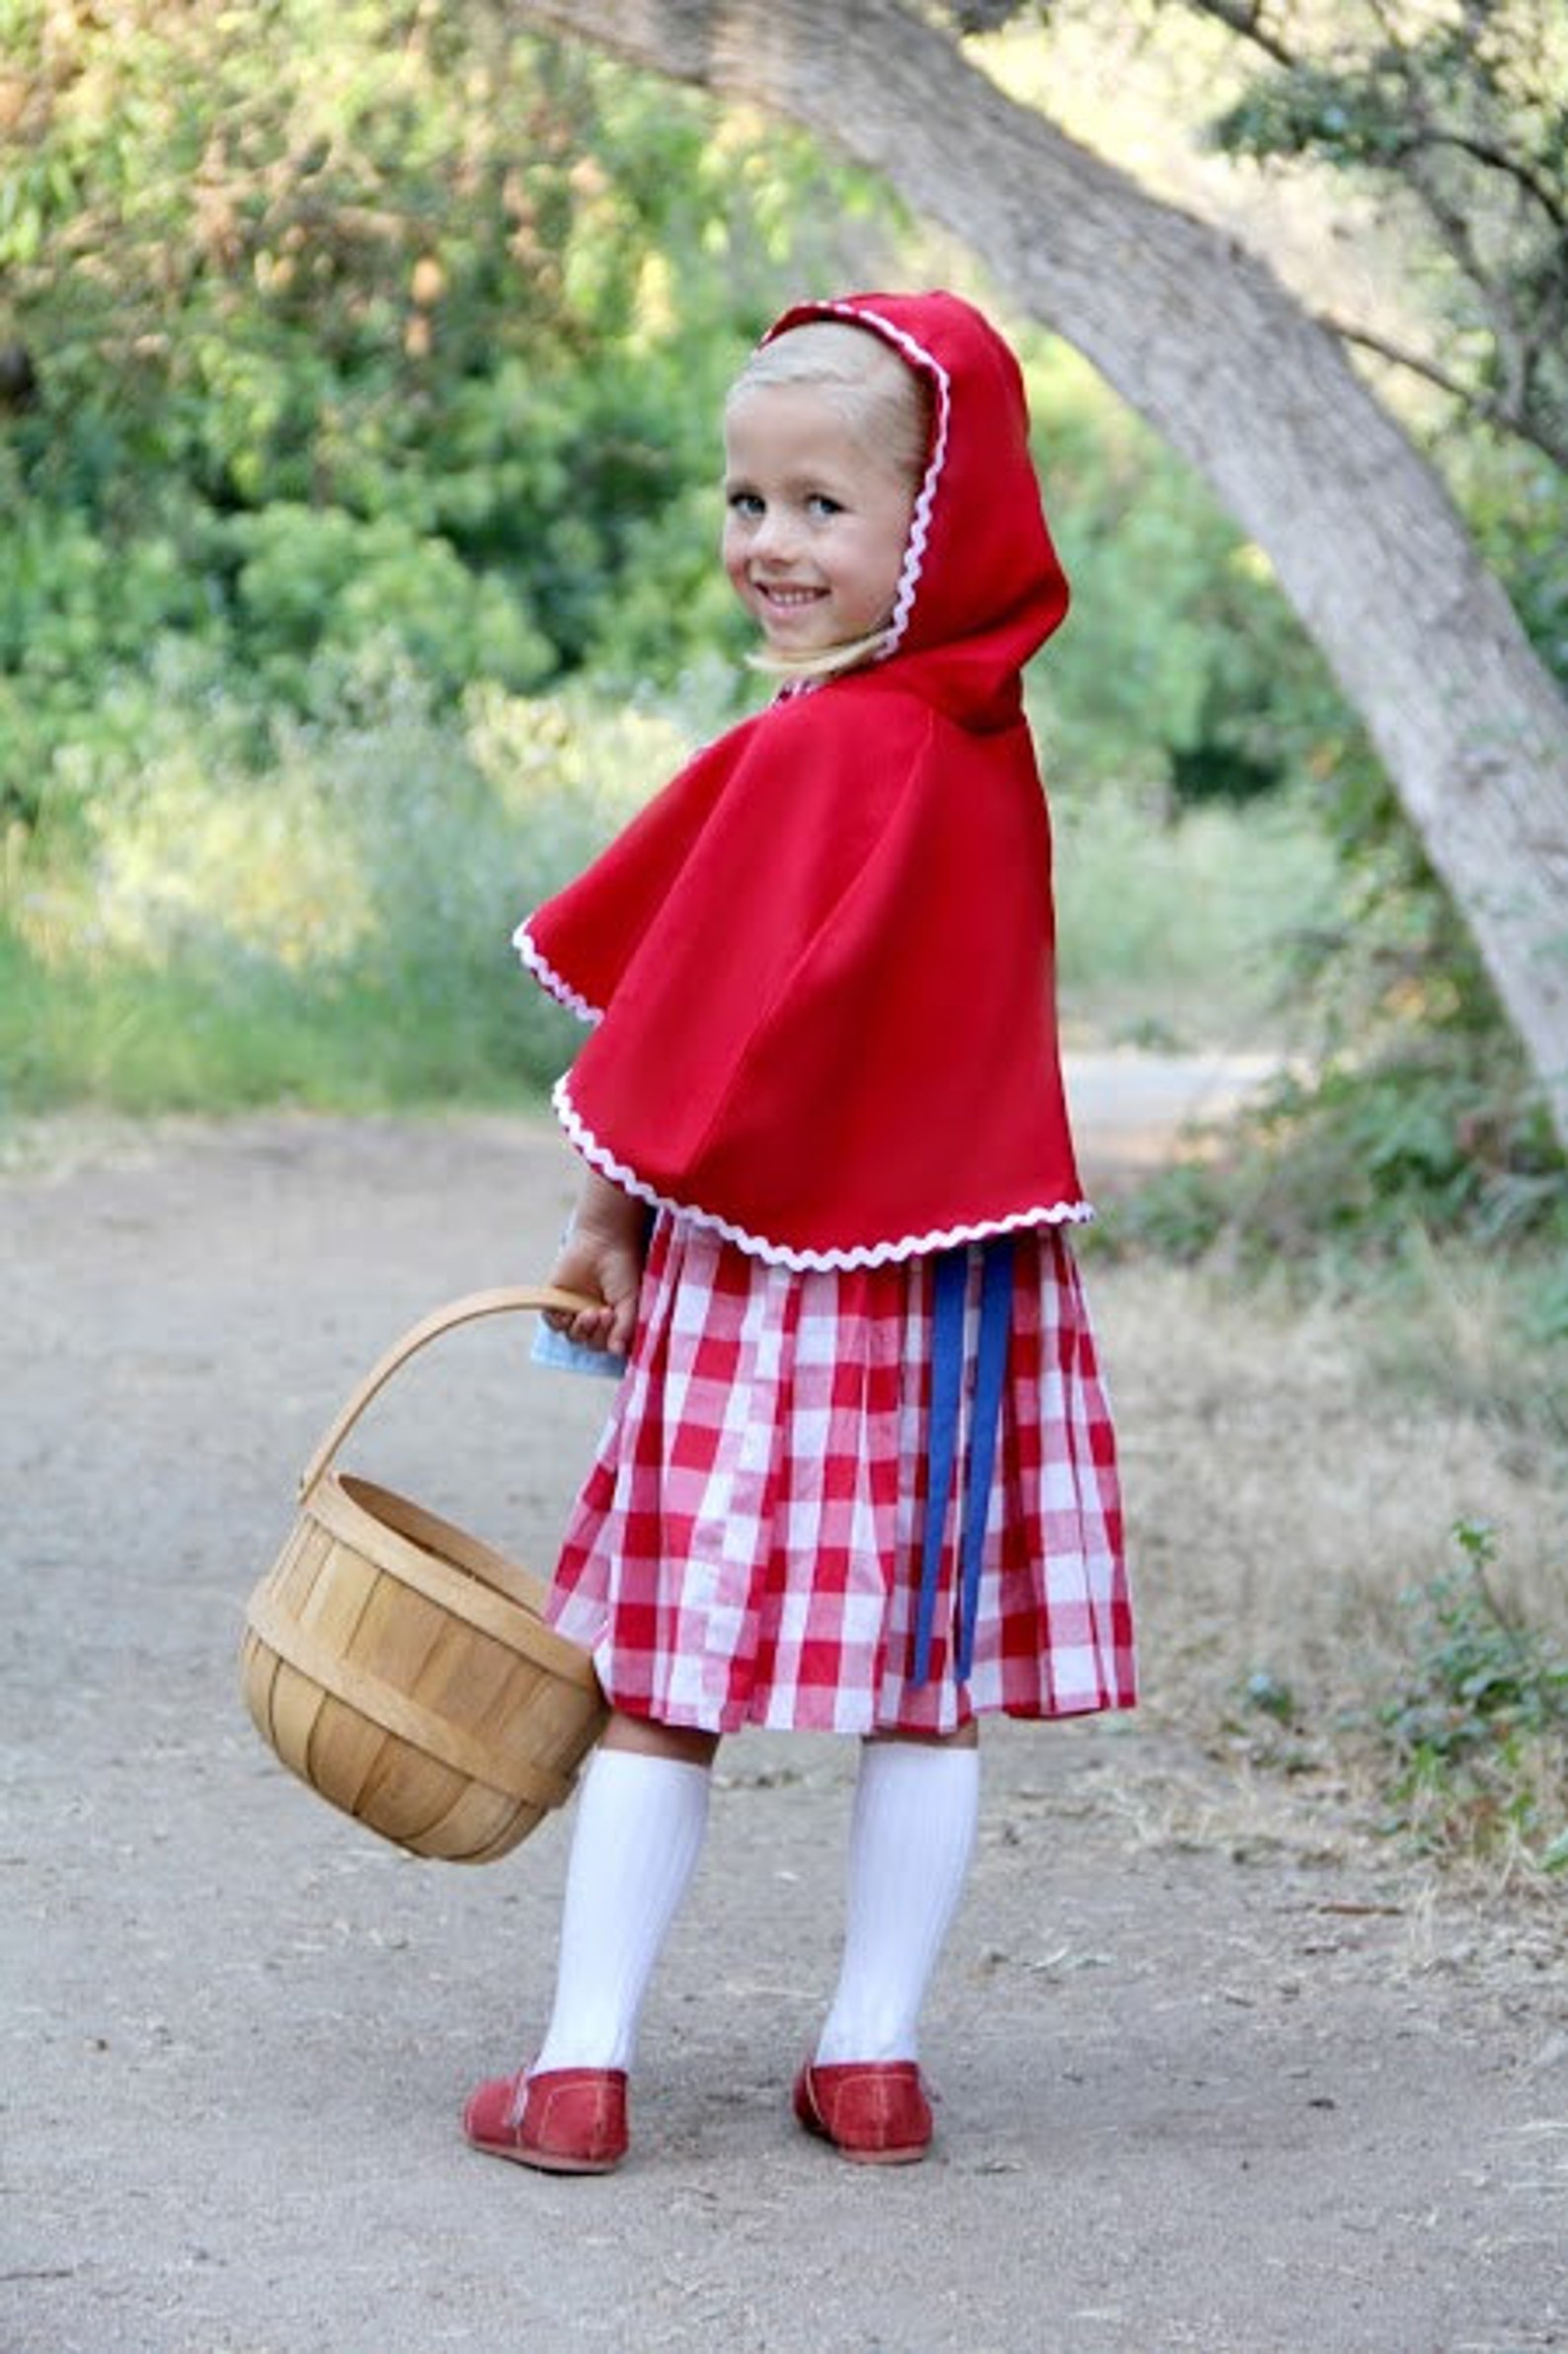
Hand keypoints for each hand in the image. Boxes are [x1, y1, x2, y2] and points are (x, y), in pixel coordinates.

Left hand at [545, 1173, 647, 1357]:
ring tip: (588, 1311)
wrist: (604, 1241)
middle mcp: (593, 1318)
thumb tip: (617, 1352)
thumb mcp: (631, 1300)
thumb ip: (626, 1327)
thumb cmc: (623, 1269)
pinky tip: (570, 1311)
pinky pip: (552, 1321)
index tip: (613, 1318)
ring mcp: (574, 1310)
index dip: (608, 1339)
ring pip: (571, 1335)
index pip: (607, 1344)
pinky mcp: (556, 1300)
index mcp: (612, 1321)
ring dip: (579, 1329)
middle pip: (588, 1342)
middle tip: (602, 1312)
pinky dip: (558, 1321)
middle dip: (595, 1333)